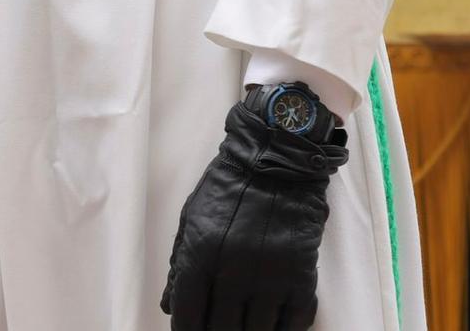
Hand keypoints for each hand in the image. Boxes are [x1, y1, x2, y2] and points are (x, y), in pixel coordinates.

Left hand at [161, 96, 347, 329]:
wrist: (278, 156)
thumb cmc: (230, 185)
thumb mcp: (194, 215)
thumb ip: (180, 263)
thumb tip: (168, 307)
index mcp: (201, 251)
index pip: (187, 315)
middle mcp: (233, 270)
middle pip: (221, 330)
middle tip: (219, 329)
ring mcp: (270, 276)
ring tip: (245, 326)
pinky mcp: (301, 275)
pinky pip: (294, 323)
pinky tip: (273, 325)